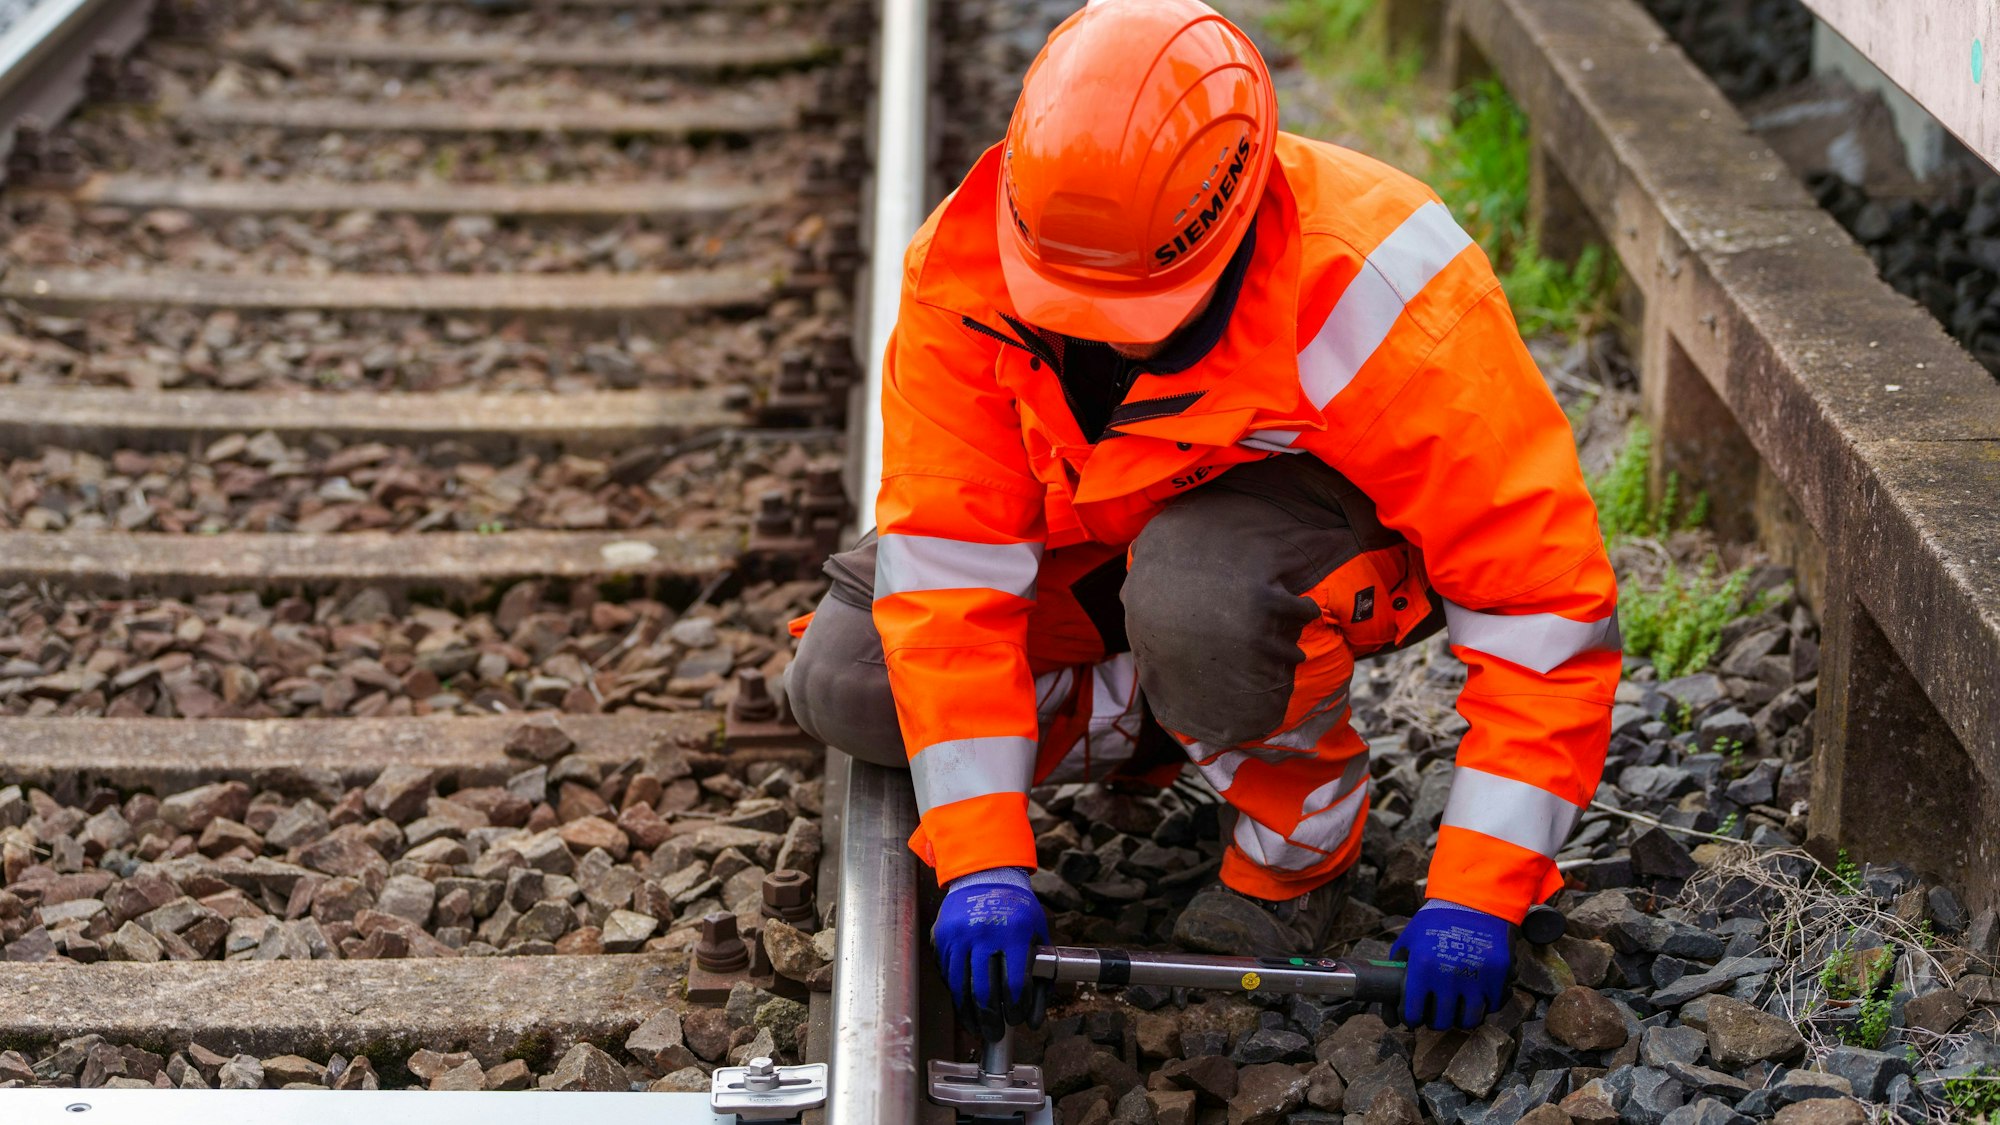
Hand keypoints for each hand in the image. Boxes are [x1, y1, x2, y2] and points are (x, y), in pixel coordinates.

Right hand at [932, 868, 1048, 1038]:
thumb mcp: (1038, 937)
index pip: (1014, 983)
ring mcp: (958, 934)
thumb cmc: (1017, 911)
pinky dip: (955, 995)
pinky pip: (947, 975)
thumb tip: (1033, 1023)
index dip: (1015, 1009)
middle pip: (984, 990)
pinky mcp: (941, 937)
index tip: (1016, 1021)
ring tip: (977, 1029)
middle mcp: (983, 932)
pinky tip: (964, 1007)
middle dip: (991, 1020)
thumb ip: (1041, 980)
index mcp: (1013, 932)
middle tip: (995, 1034)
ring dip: (969, 1015)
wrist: (985, 877)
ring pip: (960, 987)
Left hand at [1391, 899, 1511, 1029]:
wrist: (1474, 901)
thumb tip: (1388, 1000)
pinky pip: (1492, 1006)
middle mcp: (1448, 975)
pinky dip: (1485, 1005)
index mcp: (1422, 967)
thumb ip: (1399, 966)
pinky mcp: (1498, 975)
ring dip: (1462, 1018)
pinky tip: (1477, 995)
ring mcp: (1476, 977)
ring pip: (1469, 1020)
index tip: (1414, 1018)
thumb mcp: (1410, 938)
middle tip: (1437, 1013)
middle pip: (1442, 1022)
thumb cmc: (1437, 921)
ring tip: (1458, 1008)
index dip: (1412, 1020)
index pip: (1413, 1014)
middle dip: (1436, 1021)